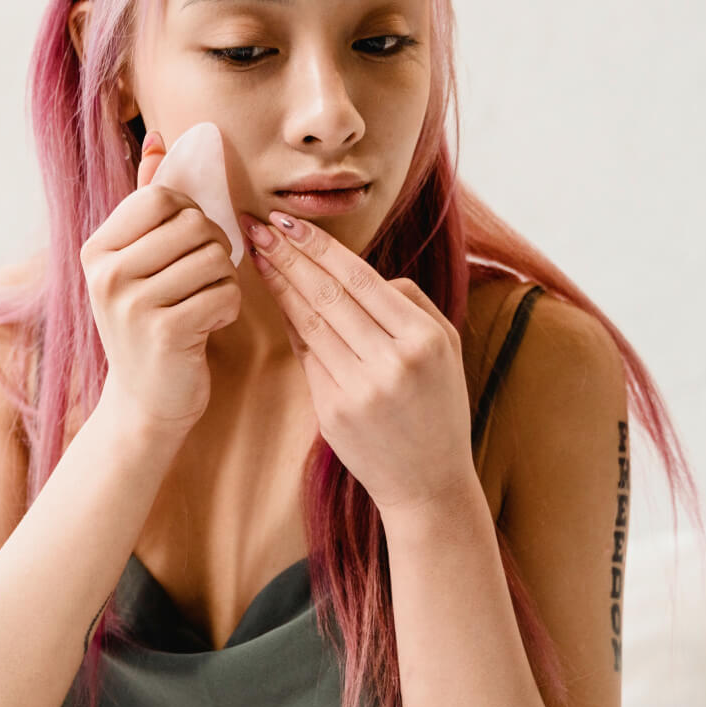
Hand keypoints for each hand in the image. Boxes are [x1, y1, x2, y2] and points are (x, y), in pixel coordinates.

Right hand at [79, 131, 241, 434]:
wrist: (145, 401)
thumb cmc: (148, 321)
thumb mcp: (137, 260)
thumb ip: (147, 198)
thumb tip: (160, 138)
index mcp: (97, 249)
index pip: (160, 197)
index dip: (188, 213)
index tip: (185, 243)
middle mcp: (106, 274)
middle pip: (193, 224)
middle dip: (212, 248)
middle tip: (200, 277)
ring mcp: (131, 305)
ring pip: (213, 259)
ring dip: (222, 281)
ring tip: (202, 301)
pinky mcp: (164, 333)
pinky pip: (223, 295)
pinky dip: (227, 309)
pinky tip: (208, 325)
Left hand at [240, 210, 475, 516]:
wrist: (429, 484)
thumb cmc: (439, 408)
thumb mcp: (447, 349)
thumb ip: (411, 304)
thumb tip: (364, 274)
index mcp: (423, 339)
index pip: (360, 279)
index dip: (320, 248)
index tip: (289, 222)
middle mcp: (391, 362)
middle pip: (329, 295)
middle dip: (289, 256)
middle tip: (258, 225)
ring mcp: (359, 389)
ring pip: (311, 322)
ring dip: (281, 284)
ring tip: (258, 253)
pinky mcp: (332, 412)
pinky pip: (307, 355)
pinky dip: (290, 322)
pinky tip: (276, 298)